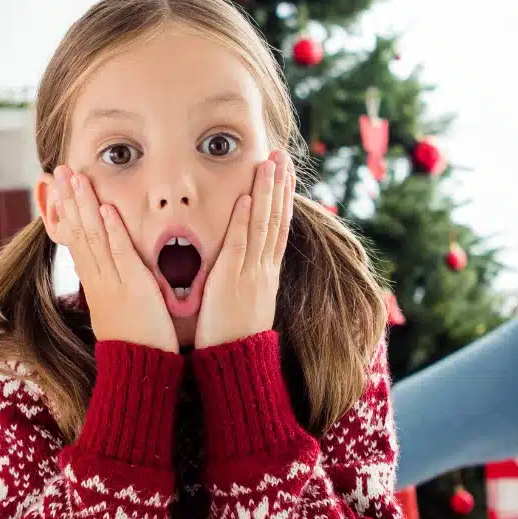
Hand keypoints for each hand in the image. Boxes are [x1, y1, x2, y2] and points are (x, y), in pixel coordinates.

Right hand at [44, 167, 175, 350]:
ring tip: (76, 176)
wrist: (137, 372)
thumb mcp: (117, 309)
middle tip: (59, 169)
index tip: (61, 186)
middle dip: (69, 198)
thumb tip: (109, 272)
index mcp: (95, 282)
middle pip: (79, 231)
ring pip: (94, 237)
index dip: (68, 210)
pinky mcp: (134, 289)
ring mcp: (113, 283)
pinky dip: (113, 231)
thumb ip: (113, 287)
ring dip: (85, 204)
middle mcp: (99, 279)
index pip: (76, 238)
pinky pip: (120, 255)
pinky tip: (105, 208)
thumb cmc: (135, 343)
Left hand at [197, 155, 291, 348]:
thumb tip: (243, 268)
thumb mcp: (247, 304)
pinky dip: (244, 221)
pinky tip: (247, 198)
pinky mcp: (232, 281)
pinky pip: (240, 246)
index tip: (285, 175)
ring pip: (263, 226)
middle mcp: (264, 269)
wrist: (236, 363)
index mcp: (267, 274)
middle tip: (282, 155)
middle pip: (276, 219)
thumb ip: (246, 282)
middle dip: (279, 185)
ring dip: (266, 192)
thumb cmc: (234, 338)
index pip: (279, 228)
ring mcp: (251, 274)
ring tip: (269, 163)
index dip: (283, 199)